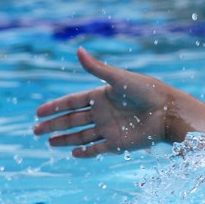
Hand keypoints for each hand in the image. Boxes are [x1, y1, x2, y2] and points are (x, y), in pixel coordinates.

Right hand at [34, 47, 204, 158]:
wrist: (169, 112)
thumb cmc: (148, 91)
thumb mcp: (120, 79)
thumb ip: (97, 68)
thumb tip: (78, 50)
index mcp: (102, 96)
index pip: (72, 102)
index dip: (55, 106)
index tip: (38, 112)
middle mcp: (104, 113)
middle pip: (72, 120)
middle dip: (53, 125)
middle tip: (35, 130)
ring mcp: (110, 129)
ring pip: (81, 136)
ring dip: (65, 139)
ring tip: (48, 142)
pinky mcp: (119, 143)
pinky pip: (98, 149)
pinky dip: (85, 151)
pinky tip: (73, 153)